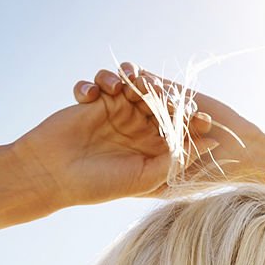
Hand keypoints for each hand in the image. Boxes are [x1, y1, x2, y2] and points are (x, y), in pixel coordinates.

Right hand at [10, 73, 217, 210]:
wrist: (51, 175)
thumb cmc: (100, 183)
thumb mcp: (146, 176)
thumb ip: (178, 159)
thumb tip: (214, 144)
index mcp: (155, 148)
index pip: (180, 129)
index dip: (192, 121)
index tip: (202, 117)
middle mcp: (139, 129)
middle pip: (161, 103)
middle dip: (164, 96)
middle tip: (161, 94)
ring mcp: (117, 112)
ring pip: (136, 87)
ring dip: (136, 82)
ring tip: (131, 85)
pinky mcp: (95, 100)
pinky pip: (105, 81)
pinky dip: (103, 81)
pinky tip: (94, 94)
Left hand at [75, 63, 264, 184]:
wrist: (243, 154)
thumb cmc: (211, 175)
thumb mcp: (173, 182)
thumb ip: (149, 178)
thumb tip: (119, 186)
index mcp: (145, 150)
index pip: (112, 133)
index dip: (93, 125)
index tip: (78, 120)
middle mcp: (150, 129)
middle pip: (115, 111)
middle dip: (99, 102)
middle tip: (85, 97)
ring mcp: (163, 110)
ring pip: (130, 95)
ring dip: (115, 85)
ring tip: (105, 84)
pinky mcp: (177, 95)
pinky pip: (151, 82)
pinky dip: (137, 76)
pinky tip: (124, 73)